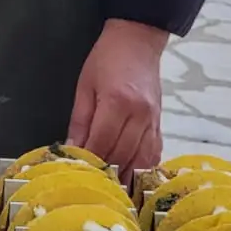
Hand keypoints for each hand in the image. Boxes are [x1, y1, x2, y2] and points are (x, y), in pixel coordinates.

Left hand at [68, 18, 167, 173]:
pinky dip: (142, 169)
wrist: (138, 40)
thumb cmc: (106, 59)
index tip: (76, 174)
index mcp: (118, 102)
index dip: (89, 161)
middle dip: (105, 172)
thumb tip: (70, 149)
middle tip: (91, 186)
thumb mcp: (84, 87)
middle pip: (122, 155)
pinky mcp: (160, 123)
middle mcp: (140, 115)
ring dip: (126, 177)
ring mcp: (154, 121)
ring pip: (141, 160)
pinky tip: (132, 179)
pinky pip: (154, 154)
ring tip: (111, 190)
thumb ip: (79, 121)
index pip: (102, 142)